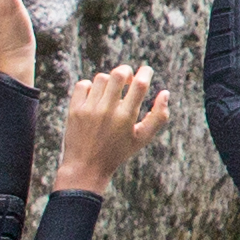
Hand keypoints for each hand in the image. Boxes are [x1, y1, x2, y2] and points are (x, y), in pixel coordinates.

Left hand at [57, 64, 171, 193]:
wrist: (86, 167)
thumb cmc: (118, 152)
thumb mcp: (142, 138)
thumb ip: (158, 117)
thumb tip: (165, 92)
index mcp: (126, 117)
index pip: (140, 84)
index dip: (146, 72)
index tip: (147, 71)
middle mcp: (107, 110)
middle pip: (119, 74)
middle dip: (127, 71)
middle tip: (128, 79)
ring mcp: (89, 109)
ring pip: (101, 78)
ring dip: (109, 81)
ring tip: (111, 93)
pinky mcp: (74, 109)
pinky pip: (83, 84)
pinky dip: (91, 87)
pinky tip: (96, 97)